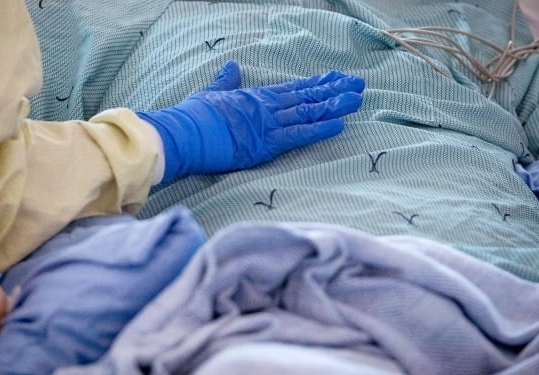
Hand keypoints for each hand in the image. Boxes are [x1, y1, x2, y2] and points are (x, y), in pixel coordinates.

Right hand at [138, 60, 364, 183]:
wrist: (181, 133)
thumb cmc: (192, 117)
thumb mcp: (210, 93)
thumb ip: (225, 82)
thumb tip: (231, 67)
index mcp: (255, 98)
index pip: (293, 90)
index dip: (316, 85)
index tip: (336, 78)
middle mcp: (266, 108)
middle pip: (306, 98)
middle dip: (333, 91)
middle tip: (357, 84)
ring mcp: (267, 124)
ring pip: (307, 112)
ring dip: (334, 105)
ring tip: (356, 98)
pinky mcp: (265, 143)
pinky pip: (297, 135)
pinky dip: (319, 129)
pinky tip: (339, 124)